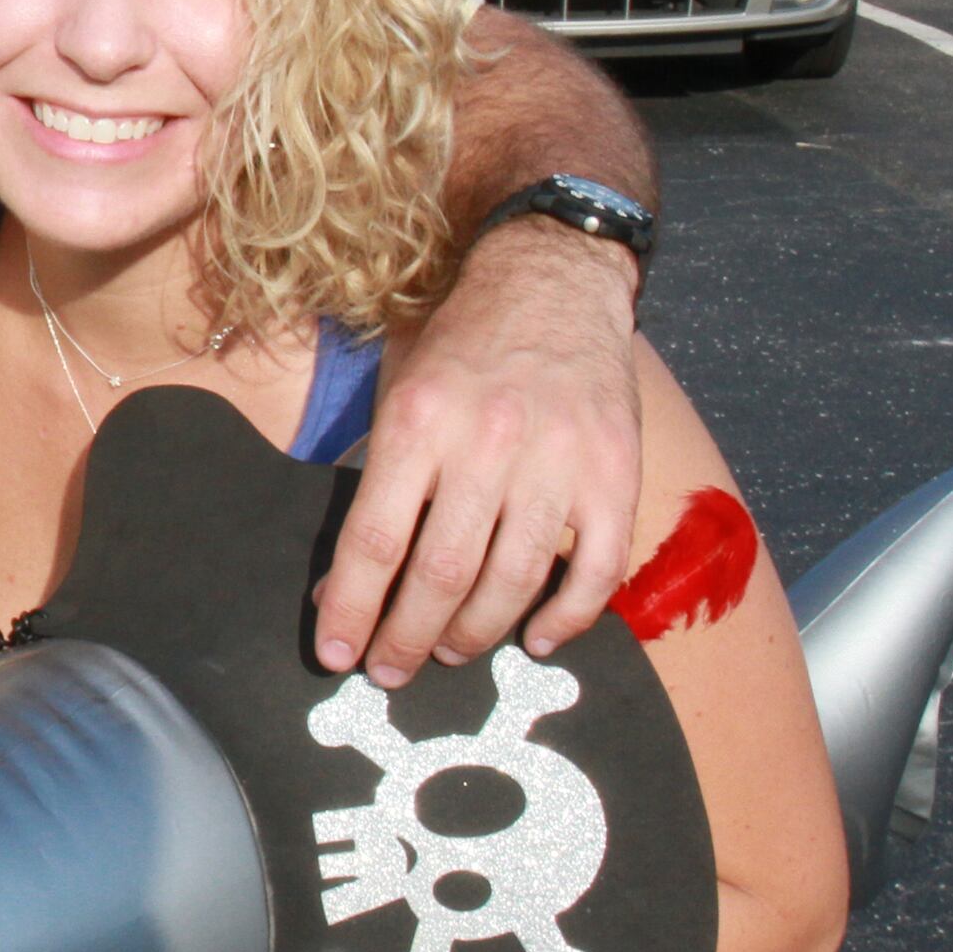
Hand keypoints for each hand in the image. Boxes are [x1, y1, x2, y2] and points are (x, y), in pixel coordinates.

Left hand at [314, 221, 642, 686]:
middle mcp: (486, 444)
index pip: (375, 539)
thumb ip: (375, 477)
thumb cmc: (462, 343)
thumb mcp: (398, 390)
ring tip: (447, 651)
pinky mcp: (616, 475)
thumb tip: (344, 581)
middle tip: (390, 670)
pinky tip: (535, 638)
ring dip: (475, 634)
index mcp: (419, 421)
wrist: (553, 281)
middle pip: (441, 572)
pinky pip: (595, 570)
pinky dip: (566, 618)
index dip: (352, 607)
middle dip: (407, 636)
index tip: (336, 653)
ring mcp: (559, 462)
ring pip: (513, 581)